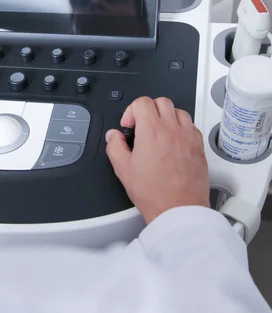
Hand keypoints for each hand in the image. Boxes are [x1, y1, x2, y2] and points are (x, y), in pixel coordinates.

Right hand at [106, 97, 209, 224]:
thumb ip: (115, 147)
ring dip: (166, 116)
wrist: (179, 210)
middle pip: (161, 101)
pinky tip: (174, 141)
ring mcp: (189, 137)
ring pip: (179, 111)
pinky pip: (192, 126)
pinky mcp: (199, 147)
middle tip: (142, 125)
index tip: (129, 125)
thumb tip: (114, 136)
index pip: (142, 102)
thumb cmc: (155, 193)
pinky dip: (182, 128)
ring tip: (159, 131)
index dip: (131, 111)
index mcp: (152, 131)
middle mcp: (173, 130)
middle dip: (148, 109)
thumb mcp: (123, 170)